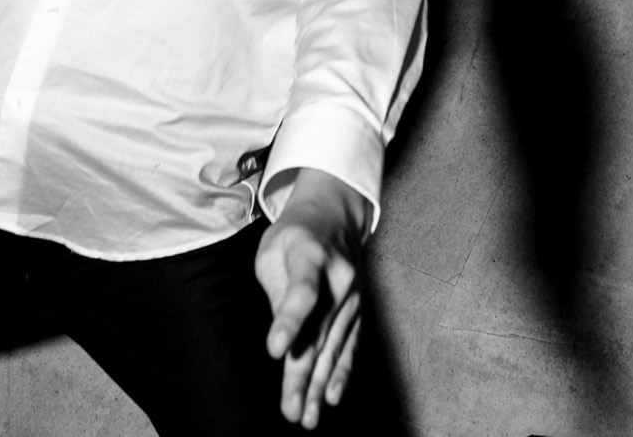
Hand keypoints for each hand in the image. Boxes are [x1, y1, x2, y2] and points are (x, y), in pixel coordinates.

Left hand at [255, 171, 369, 427]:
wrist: (334, 215)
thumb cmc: (293, 235)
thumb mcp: (273, 249)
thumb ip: (278, 290)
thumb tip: (283, 338)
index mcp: (310, 254)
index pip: (302, 291)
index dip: (290, 322)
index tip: (276, 351)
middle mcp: (339, 278)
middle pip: (319, 331)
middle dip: (303, 374)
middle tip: (291, 410)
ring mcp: (354, 295)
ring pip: (334, 346)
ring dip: (320, 384)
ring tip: (308, 416)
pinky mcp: (358, 309)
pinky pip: (350, 345)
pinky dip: (341, 373)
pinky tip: (332, 397)